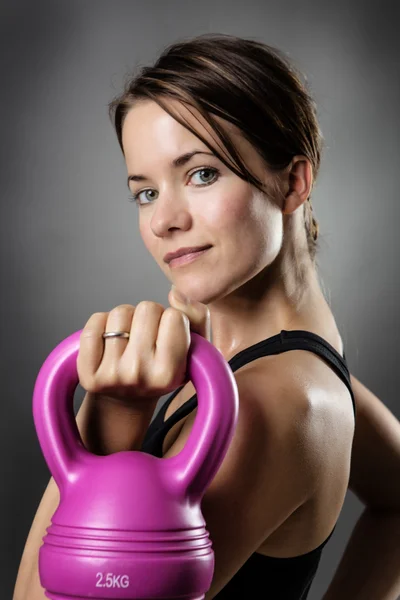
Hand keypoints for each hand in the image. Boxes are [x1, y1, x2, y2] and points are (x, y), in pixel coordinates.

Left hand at [77, 286, 210, 404]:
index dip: (173, 320)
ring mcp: (111, 374)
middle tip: (148, 336)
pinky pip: (95, 322)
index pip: (175, 316)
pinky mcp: (88, 372)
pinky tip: (109, 339)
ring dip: (127, 318)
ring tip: (130, 338)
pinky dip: (102, 322)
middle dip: (149, 316)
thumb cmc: (164, 366)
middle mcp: (139, 375)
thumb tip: (174, 293)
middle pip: (147, 308)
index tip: (169, 336)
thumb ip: (198, 315)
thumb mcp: (195, 348)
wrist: (128, 399)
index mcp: (169, 373)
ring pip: (120, 312)